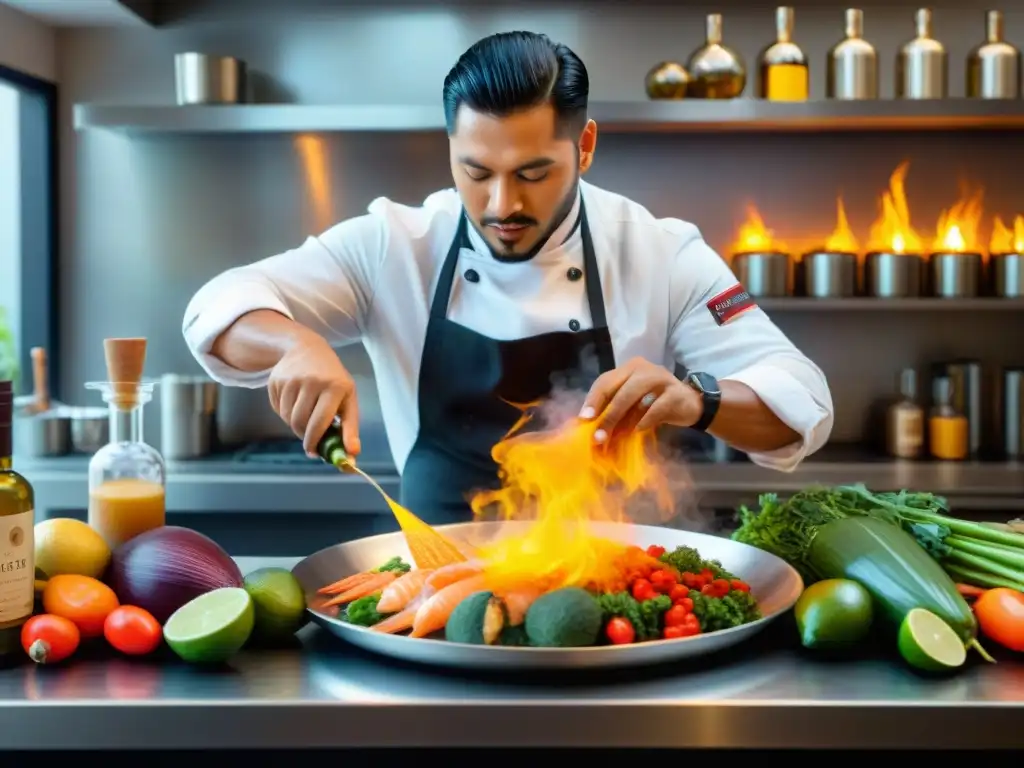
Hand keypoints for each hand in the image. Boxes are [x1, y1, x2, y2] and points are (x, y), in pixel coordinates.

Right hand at [267, 331, 360, 457]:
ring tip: (306, 417)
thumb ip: (350, 427)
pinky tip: (295, 403)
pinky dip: (285, 414)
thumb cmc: (333, 379)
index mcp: (335, 386)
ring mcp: (291, 379)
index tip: (315, 453)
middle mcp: (312, 381)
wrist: (307, 348)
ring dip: (296, 426)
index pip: (321, 422)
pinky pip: (277, 409)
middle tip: (311, 442)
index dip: (316, 441)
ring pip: (288, 418)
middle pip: (301, 423)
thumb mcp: (347, 398)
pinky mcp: (275, 380)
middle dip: (305, 437)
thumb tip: (352, 455)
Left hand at [579, 357, 700, 442]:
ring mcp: (661, 377)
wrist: (691, 404)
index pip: (604, 381)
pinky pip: (655, 407)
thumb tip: (591, 428)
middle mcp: (643, 368)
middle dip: (605, 414)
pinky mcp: (675, 392)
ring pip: (633, 395)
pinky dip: (644, 420)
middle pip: (617, 389)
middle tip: (597, 436)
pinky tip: (638, 431)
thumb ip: (615, 409)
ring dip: (621, 419)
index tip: (584, 419)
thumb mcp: (633, 404)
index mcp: (629, 368)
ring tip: (612, 437)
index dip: (593, 400)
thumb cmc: (656, 404)